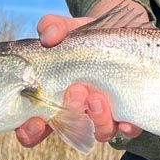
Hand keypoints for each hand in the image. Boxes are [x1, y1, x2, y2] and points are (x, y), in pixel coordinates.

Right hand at [14, 10, 143, 147]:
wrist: (121, 30)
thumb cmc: (86, 36)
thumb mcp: (68, 28)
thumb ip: (52, 27)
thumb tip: (48, 36)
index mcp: (53, 98)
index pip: (35, 125)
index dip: (30, 131)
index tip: (35, 122)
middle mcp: (77, 112)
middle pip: (67, 132)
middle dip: (68, 119)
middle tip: (74, 91)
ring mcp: (103, 115)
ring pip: (98, 132)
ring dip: (96, 119)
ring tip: (97, 96)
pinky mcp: (129, 113)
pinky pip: (128, 131)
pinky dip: (126, 128)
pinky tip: (126, 121)